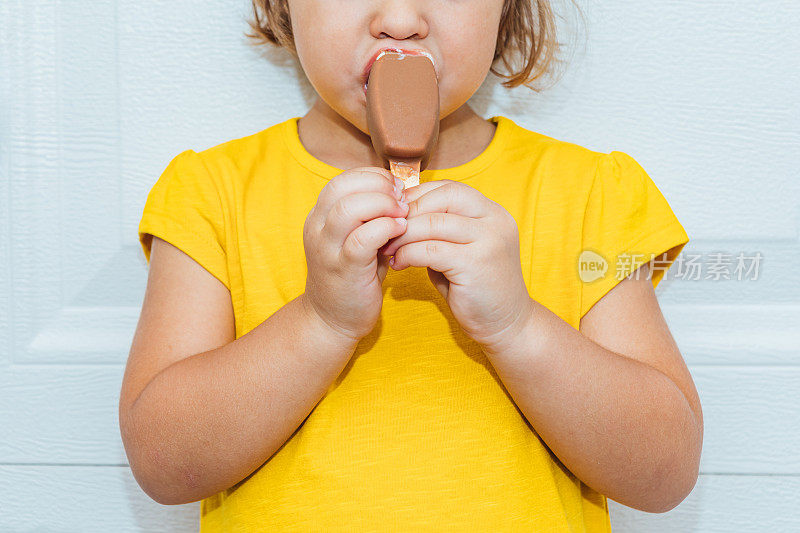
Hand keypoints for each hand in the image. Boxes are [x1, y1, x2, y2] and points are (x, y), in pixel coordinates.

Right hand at [303, 167, 408, 340]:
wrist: (332, 320)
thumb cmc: (353, 275)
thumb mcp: (357, 238)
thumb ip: (370, 215)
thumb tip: (400, 190)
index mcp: (319, 216)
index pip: (342, 179)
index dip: (373, 177)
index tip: (396, 187)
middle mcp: (317, 229)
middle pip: (342, 187)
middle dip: (378, 186)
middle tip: (402, 197)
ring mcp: (327, 250)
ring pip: (348, 209)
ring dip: (382, 205)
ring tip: (403, 213)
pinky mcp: (343, 270)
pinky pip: (362, 239)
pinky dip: (385, 228)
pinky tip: (401, 231)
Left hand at [380, 180, 532, 349]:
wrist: (505, 324)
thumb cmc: (474, 287)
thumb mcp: (458, 249)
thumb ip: (437, 230)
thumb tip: (398, 213)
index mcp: (492, 212)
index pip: (449, 187)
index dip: (418, 196)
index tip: (394, 214)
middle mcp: (495, 220)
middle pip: (443, 197)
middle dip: (409, 212)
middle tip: (386, 228)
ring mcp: (490, 241)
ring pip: (433, 223)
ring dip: (403, 234)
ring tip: (388, 248)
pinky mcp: (477, 264)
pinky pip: (431, 250)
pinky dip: (409, 254)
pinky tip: (400, 263)